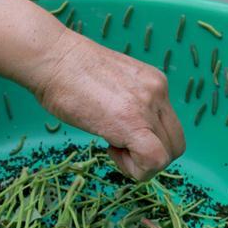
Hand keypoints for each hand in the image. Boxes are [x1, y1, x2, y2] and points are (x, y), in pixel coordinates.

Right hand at [31, 29, 185, 180]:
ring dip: (139, 163)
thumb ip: (129, 105)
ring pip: (167, 155)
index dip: (150, 142)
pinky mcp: (133, 121)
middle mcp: (158, 92)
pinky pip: (154, 160)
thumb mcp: (111, 85)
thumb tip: (128, 132)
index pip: (169, 126)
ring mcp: (148, 106)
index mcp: (154, 83)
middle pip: (175, 144)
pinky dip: (136, 169)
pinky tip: (112, 151)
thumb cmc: (68, 73)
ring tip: (111, 146)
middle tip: (119, 147)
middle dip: (148, 156)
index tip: (122, 135)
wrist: (53, 58)